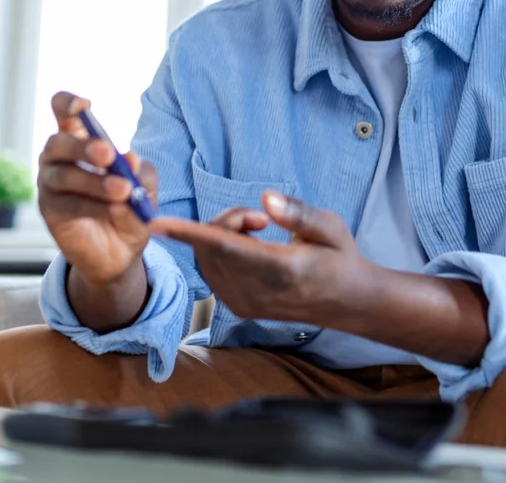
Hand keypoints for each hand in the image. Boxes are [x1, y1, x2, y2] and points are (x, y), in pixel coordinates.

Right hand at [38, 92, 158, 287]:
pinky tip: (116, 209)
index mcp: (79, 138)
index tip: (84, 106)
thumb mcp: (144, 187)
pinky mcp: (49, 210)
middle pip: (59, 142)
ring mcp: (50, 183)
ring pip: (65, 175)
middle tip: (109, 155)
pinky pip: (68, 203)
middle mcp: (58, 157)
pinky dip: (94, 205)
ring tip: (123, 190)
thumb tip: (130, 159)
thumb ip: (140, 172)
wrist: (121, 252)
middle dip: (83, 147)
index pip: (62, 110)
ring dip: (95, 182)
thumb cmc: (130, 206)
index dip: (68, 103)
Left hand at [149, 191, 370, 324]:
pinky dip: (218, 251)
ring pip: (207, 259)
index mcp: (281, 270)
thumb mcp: (331, 227)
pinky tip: (249, 247)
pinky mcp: (238, 308)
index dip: (190, 233)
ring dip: (221, 235)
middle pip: (212, 246)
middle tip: (260, 218)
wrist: (347, 303)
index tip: (158, 223)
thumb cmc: (339, 257)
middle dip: (226, 220)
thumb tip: (266, 199)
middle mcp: (257, 292)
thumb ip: (298, 213)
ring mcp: (244, 304)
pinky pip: (211, 270)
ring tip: (259, 231)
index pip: (226, 248)